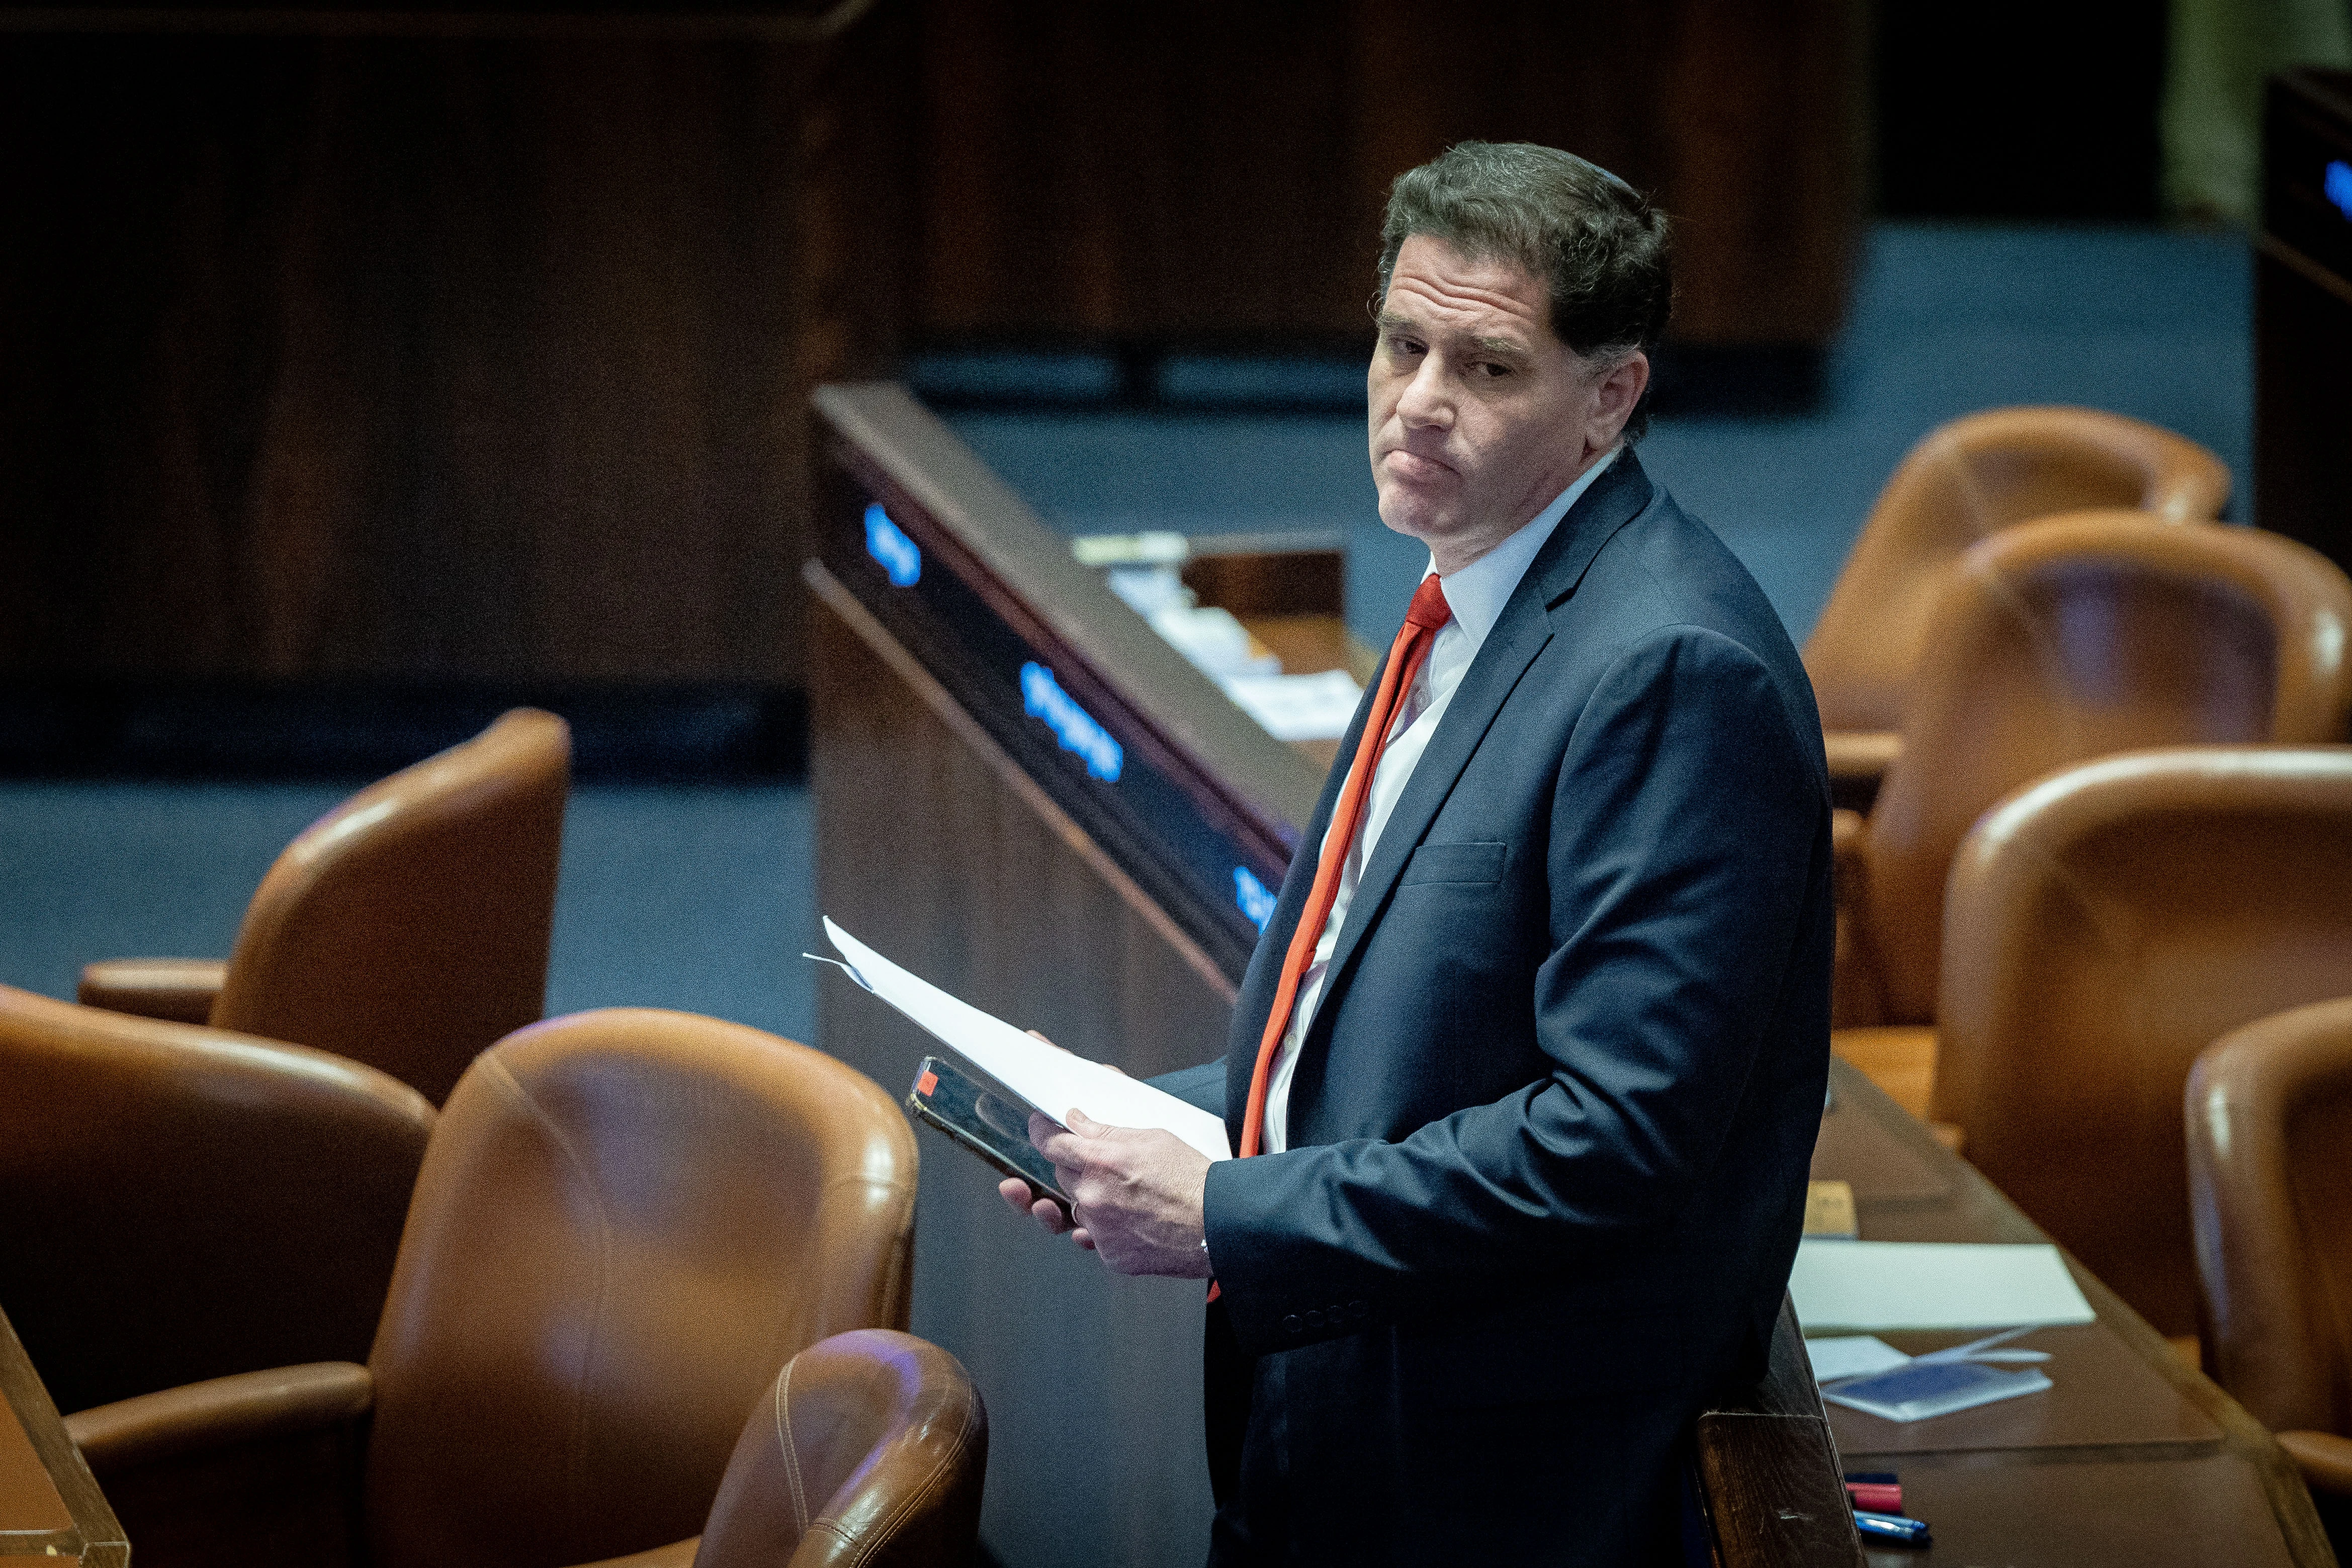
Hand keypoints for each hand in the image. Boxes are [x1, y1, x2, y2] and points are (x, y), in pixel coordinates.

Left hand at [996, 1107, 1211, 1277]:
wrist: (1221, 1224)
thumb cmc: (1193, 1179)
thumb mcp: (1153, 1137)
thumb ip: (1106, 1131)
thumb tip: (1076, 1122)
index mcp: (1100, 1161)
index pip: (1050, 1143)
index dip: (1042, 1133)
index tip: (1041, 1128)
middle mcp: (1093, 1196)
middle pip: (1062, 1175)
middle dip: (1077, 1166)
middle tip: (1106, 1164)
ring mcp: (1100, 1229)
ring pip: (1078, 1207)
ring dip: (1093, 1198)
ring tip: (1128, 1194)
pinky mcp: (1111, 1255)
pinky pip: (1096, 1236)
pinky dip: (1110, 1227)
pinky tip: (1136, 1218)